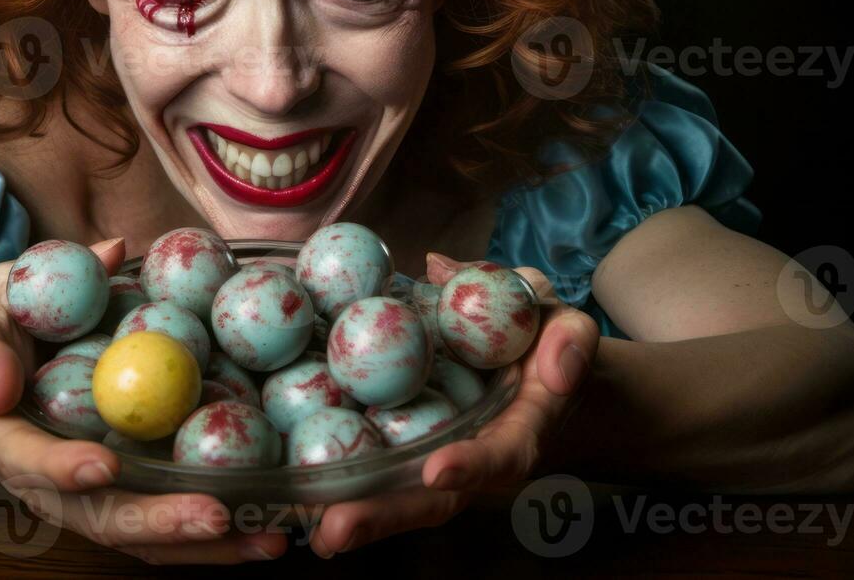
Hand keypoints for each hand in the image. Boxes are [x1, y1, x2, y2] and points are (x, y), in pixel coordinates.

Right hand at [0, 238, 285, 563]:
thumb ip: (21, 301)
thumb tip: (100, 259)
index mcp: (3, 436)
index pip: (28, 458)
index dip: (63, 467)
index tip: (103, 465)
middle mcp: (47, 481)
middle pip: (100, 516)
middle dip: (157, 522)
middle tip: (213, 515)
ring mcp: (88, 494)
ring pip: (140, 532)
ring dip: (201, 543)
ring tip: (266, 540)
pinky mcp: (122, 491)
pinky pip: (164, 516)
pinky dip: (212, 535)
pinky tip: (267, 532)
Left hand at [308, 253, 598, 557]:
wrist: (535, 359)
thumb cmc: (548, 338)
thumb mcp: (569, 324)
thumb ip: (568, 339)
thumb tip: (552, 358)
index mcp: (519, 432)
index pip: (501, 457)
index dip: (472, 467)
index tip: (440, 469)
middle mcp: (471, 457)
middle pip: (430, 498)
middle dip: (384, 517)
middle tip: (336, 530)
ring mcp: (434, 454)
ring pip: (392, 492)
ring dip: (349, 511)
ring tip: (298, 523)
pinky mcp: (402, 440)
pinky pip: (369, 460)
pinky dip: (333, 476)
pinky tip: (284, 484)